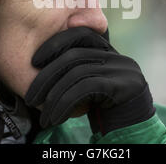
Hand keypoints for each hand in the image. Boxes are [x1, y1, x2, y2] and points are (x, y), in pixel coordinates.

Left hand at [24, 27, 154, 134]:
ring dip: (53, 96)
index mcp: (110, 53)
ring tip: (42, 115)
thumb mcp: (92, 89)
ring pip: (77, 73)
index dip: (55, 43)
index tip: (34, 61)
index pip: (80, 34)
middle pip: (74, 56)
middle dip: (47, 76)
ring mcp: (122, 70)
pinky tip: (55, 118)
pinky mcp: (122, 85)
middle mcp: (118, 57)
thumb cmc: (109, 113)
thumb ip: (78, 74)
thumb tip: (45, 70)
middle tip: (30, 96)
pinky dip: (64, 103)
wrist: (136, 132)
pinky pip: (85, 88)